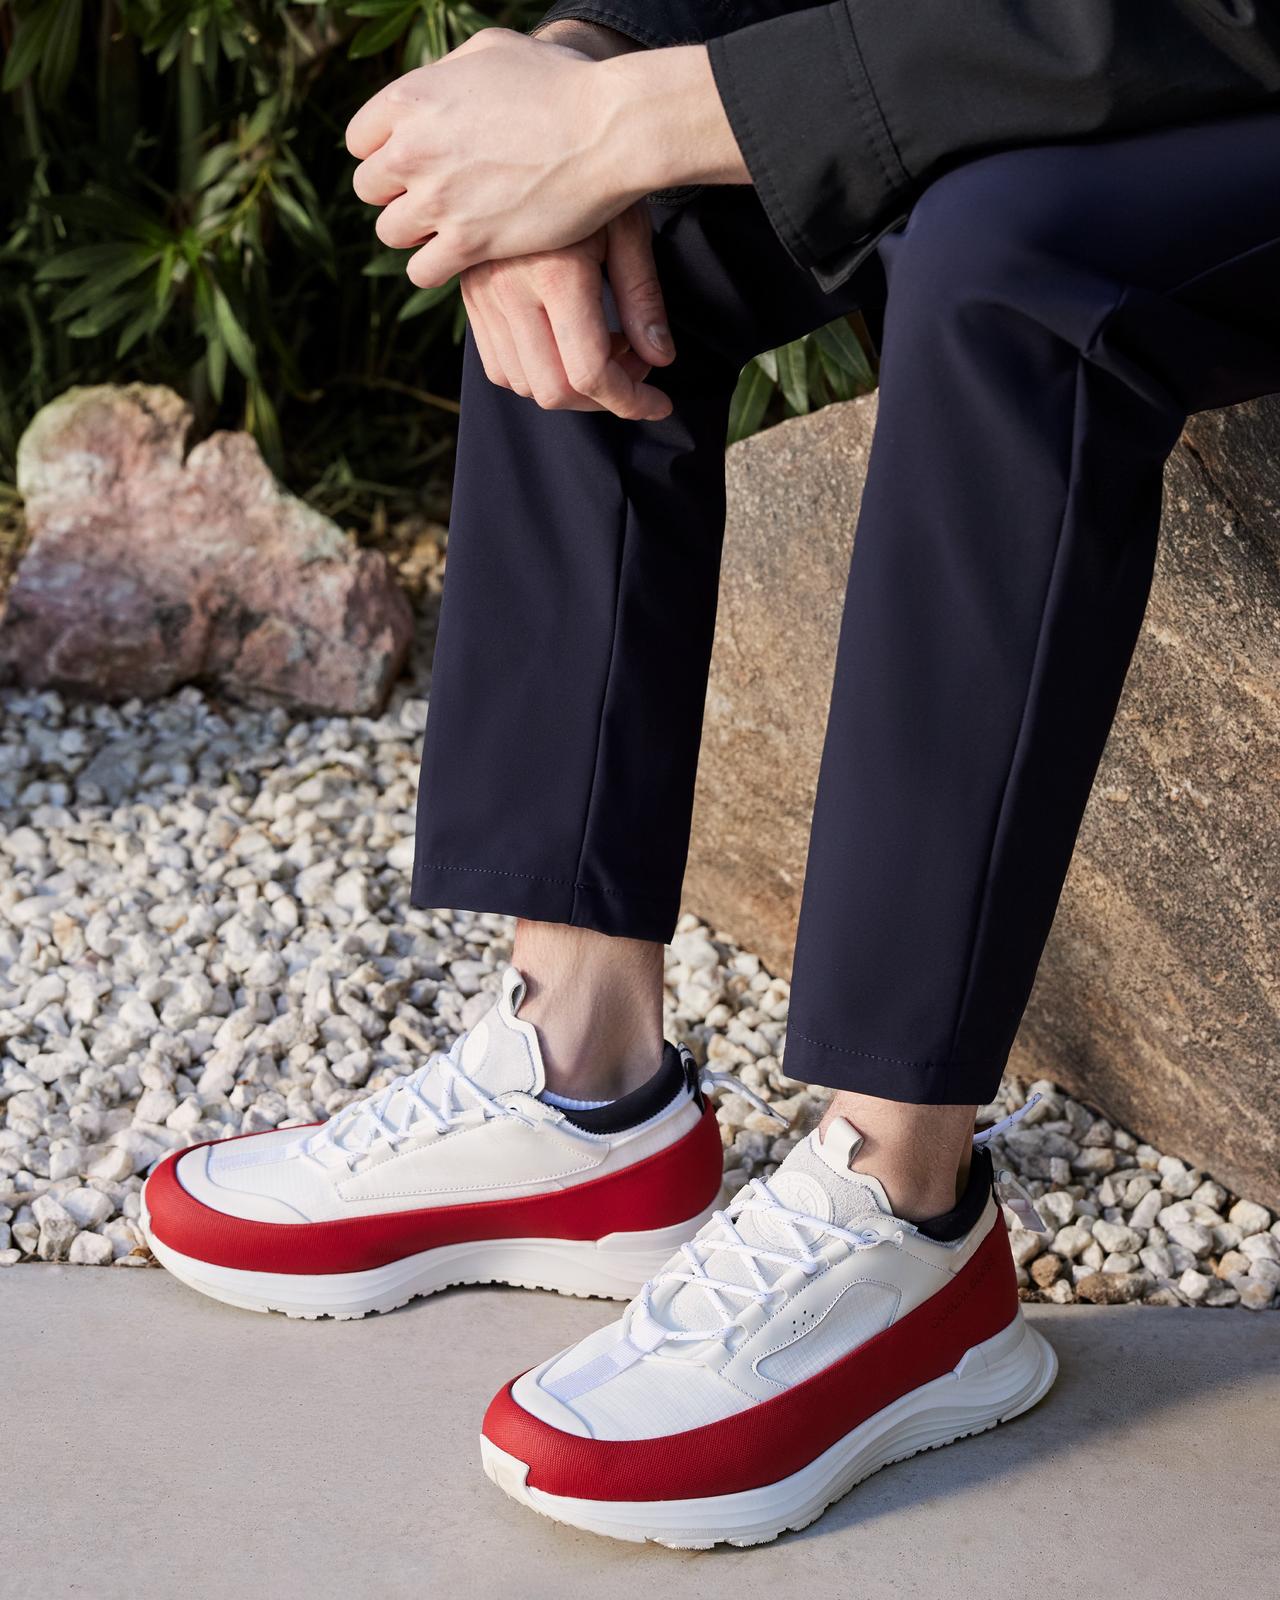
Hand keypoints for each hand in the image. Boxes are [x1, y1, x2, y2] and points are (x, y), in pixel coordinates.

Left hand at [347, 29, 634, 287]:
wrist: (606, 129)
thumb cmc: (561, 83)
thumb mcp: (492, 49)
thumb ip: (447, 73)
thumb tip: (433, 89)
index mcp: (410, 98)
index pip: (360, 141)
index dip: (386, 153)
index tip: (415, 162)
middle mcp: (413, 149)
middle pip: (369, 189)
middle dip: (397, 193)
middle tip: (435, 196)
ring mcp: (438, 199)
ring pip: (390, 233)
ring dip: (415, 233)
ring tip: (448, 228)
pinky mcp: (468, 243)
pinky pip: (421, 272)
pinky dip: (434, 269)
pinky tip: (458, 259)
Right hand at [460, 22, 673, 423]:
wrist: (532, 119)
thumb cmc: (596, 168)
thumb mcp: (628, 228)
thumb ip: (643, 298)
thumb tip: (659, 361)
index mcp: (555, 272)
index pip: (589, 374)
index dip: (630, 401)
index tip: (658, 402)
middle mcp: (509, 285)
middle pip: (551, 390)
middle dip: (599, 399)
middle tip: (631, 371)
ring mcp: (479, 288)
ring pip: (518, 381)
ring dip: (565, 385)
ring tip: (601, 346)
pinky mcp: (466, 287)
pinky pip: (494, 360)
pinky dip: (532, 369)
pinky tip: (562, 338)